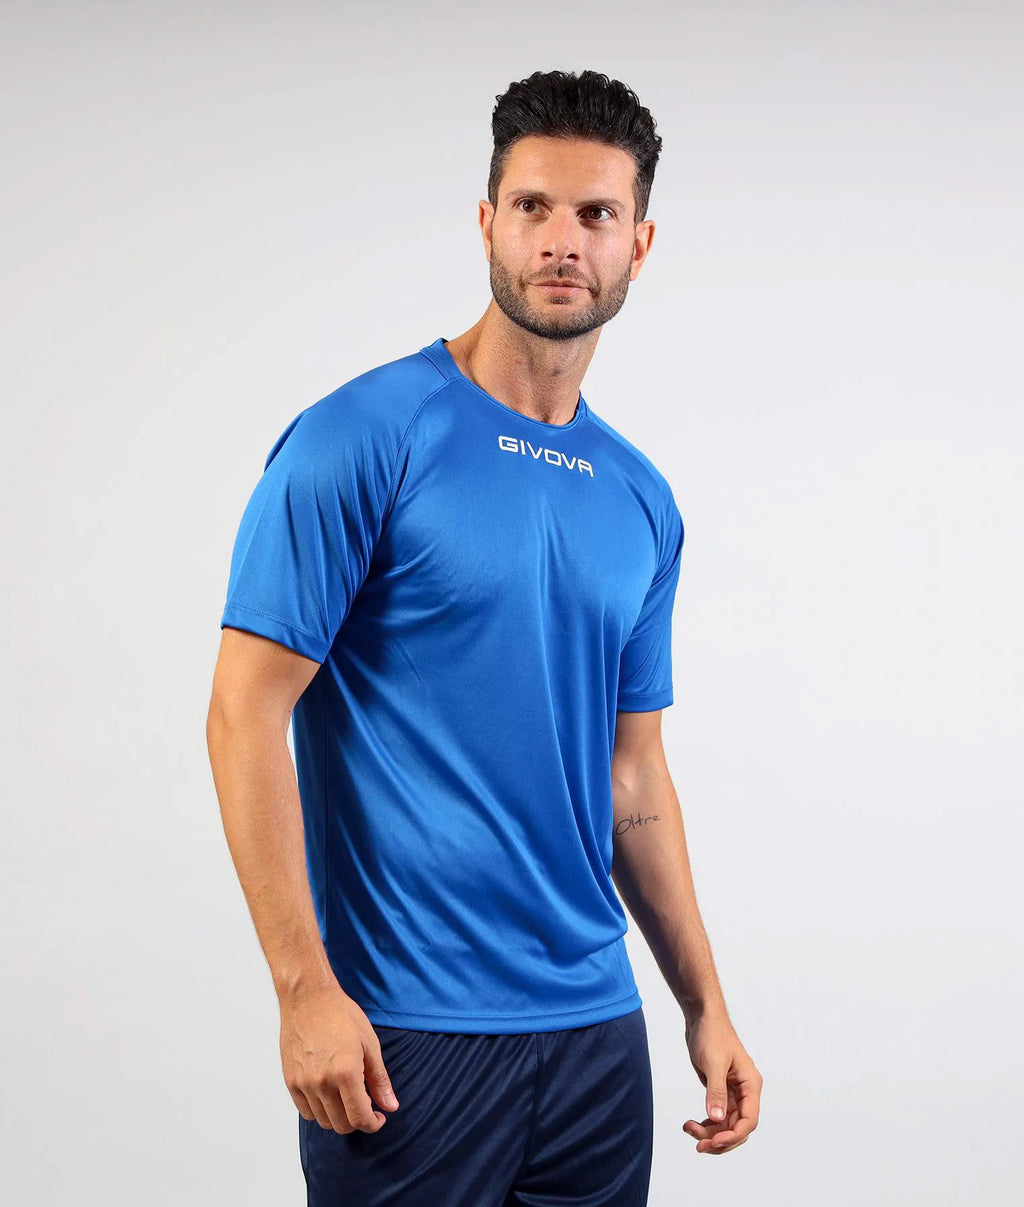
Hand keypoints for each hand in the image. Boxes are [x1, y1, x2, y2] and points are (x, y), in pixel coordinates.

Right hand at [279, 980, 400, 1133]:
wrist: (308, 998)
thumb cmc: (340, 1014)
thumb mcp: (369, 1043)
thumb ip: (379, 1079)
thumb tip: (390, 1106)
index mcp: (346, 1073)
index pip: (360, 1118)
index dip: (373, 1124)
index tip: (378, 1118)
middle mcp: (322, 1083)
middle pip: (342, 1125)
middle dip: (358, 1121)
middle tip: (365, 1104)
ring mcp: (304, 1084)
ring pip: (323, 1121)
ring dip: (339, 1116)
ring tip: (346, 1096)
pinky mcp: (291, 1081)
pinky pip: (306, 1112)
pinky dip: (320, 1110)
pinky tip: (329, 1094)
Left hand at [681, 1012, 761, 1154]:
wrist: (702, 1017)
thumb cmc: (712, 1033)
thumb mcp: (714, 1062)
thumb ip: (716, 1091)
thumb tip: (716, 1118)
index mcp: (751, 1084)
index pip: (749, 1120)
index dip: (733, 1136)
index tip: (714, 1142)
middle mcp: (745, 1091)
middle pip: (738, 1127)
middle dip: (719, 1139)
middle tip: (698, 1145)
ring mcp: (733, 1092)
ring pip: (726, 1124)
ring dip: (710, 1132)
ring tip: (689, 1129)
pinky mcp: (720, 1090)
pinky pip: (717, 1115)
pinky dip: (706, 1123)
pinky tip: (692, 1124)